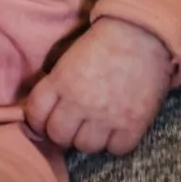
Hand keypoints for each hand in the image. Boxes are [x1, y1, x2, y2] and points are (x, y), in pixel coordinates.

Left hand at [23, 17, 173, 156]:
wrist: (144, 32)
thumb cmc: (107, 41)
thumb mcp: (71, 58)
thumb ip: (58, 84)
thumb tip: (50, 108)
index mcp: (61, 81)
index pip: (35, 115)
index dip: (40, 121)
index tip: (48, 120)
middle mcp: (80, 102)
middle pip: (59, 136)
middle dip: (64, 132)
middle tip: (75, 124)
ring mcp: (106, 115)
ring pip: (86, 146)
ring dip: (90, 138)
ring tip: (99, 126)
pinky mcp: (133, 123)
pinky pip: (116, 149)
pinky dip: (116, 142)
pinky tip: (119, 128)